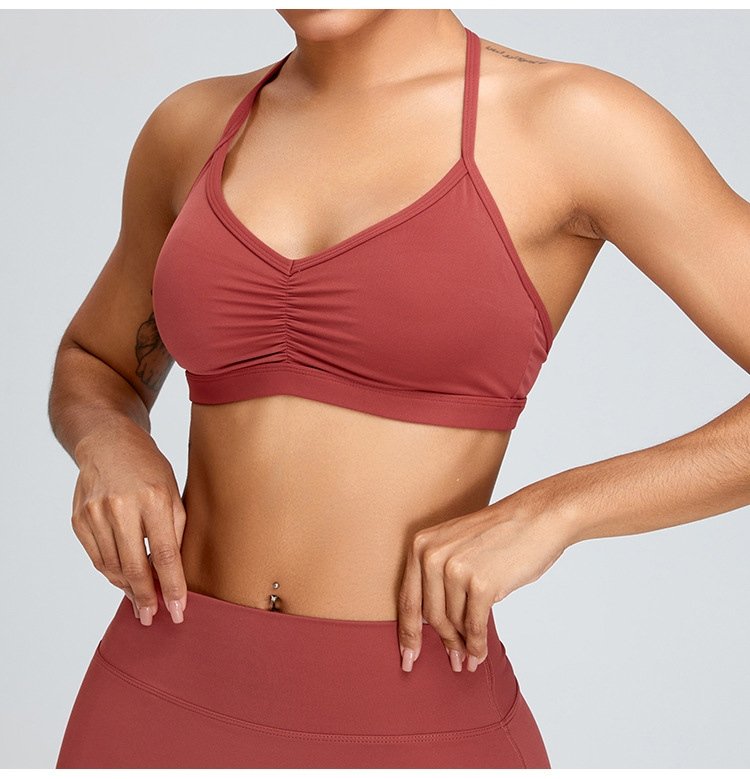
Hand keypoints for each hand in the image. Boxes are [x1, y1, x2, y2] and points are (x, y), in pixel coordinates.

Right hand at [71, 423, 187, 625]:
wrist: (108, 442)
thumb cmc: (148, 467)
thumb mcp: (173, 491)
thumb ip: (175, 529)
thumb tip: (174, 572)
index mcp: (154, 498)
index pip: (165, 554)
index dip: (173, 586)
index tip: (179, 610)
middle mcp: (122, 507)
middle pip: (135, 566)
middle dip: (146, 597)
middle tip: (154, 616)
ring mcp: (96, 514)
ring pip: (112, 567)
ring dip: (128, 589)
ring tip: (141, 602)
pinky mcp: (79, 519)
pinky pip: (97, 557)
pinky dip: (111, 573)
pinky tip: (123, 581)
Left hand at [397, 497, 567, 671]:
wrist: (537, 518)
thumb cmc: (500, 534)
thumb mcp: (455, 545)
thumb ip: (437, 577)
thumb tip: (430, 624)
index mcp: (421, 544)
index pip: (408, 597)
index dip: (407, 632)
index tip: (408, 657)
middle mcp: (432, 555)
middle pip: (429, 615)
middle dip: (442, 642)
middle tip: (452, 662)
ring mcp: (455, 569)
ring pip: (452, 622)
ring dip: (462, 644)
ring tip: (469, 658)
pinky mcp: (480, 584)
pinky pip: (474, 625)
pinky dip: (477, 644)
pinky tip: (479, 655)